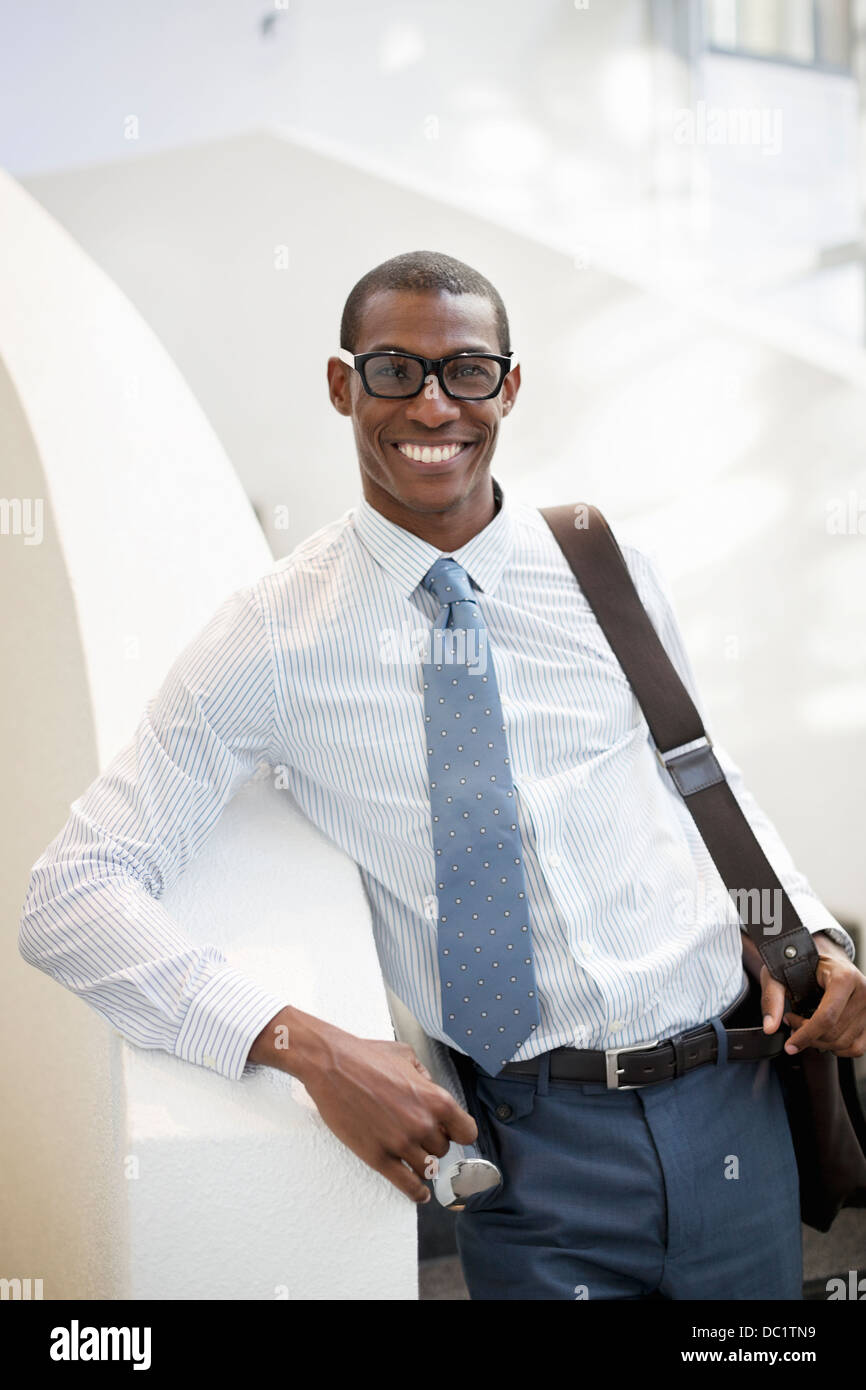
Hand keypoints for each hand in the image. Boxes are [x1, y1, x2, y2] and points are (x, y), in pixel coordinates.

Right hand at [250, 1007, 477, 1202]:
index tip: (451, 1133)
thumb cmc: (367, 1056)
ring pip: (427, 1168)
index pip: (466, 1132)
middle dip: (432, 1142)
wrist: (332, 1065)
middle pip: (442, 1150)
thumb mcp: (407, 1056)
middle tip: (418, 1134)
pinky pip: (407, 1185)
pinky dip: (417, 1193)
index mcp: (435, 1099)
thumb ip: (426, 1076)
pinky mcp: (378, 1157)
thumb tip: (431, 1091)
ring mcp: (401, 1143)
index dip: (458, 1132)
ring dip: (422, 1163)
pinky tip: (420, 1194)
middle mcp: (423, 1124)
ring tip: (414, 1157)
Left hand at [743, 931, 865, 1058]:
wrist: (825, 960)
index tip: (790, 1045)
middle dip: (808, 1037)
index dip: (806, 1035)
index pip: (827, 1017)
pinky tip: (823, 1034)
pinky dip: (837, 1047)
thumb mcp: (781, 974)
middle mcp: (862, 992)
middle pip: (834, 1033)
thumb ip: (772, 997)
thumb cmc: (803, 965)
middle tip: (791, 1023)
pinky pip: (856, 1048)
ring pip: (844, 1043)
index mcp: (844, 977)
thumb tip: (769, 1027)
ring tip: (804, 1026)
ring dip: (820, 1043)